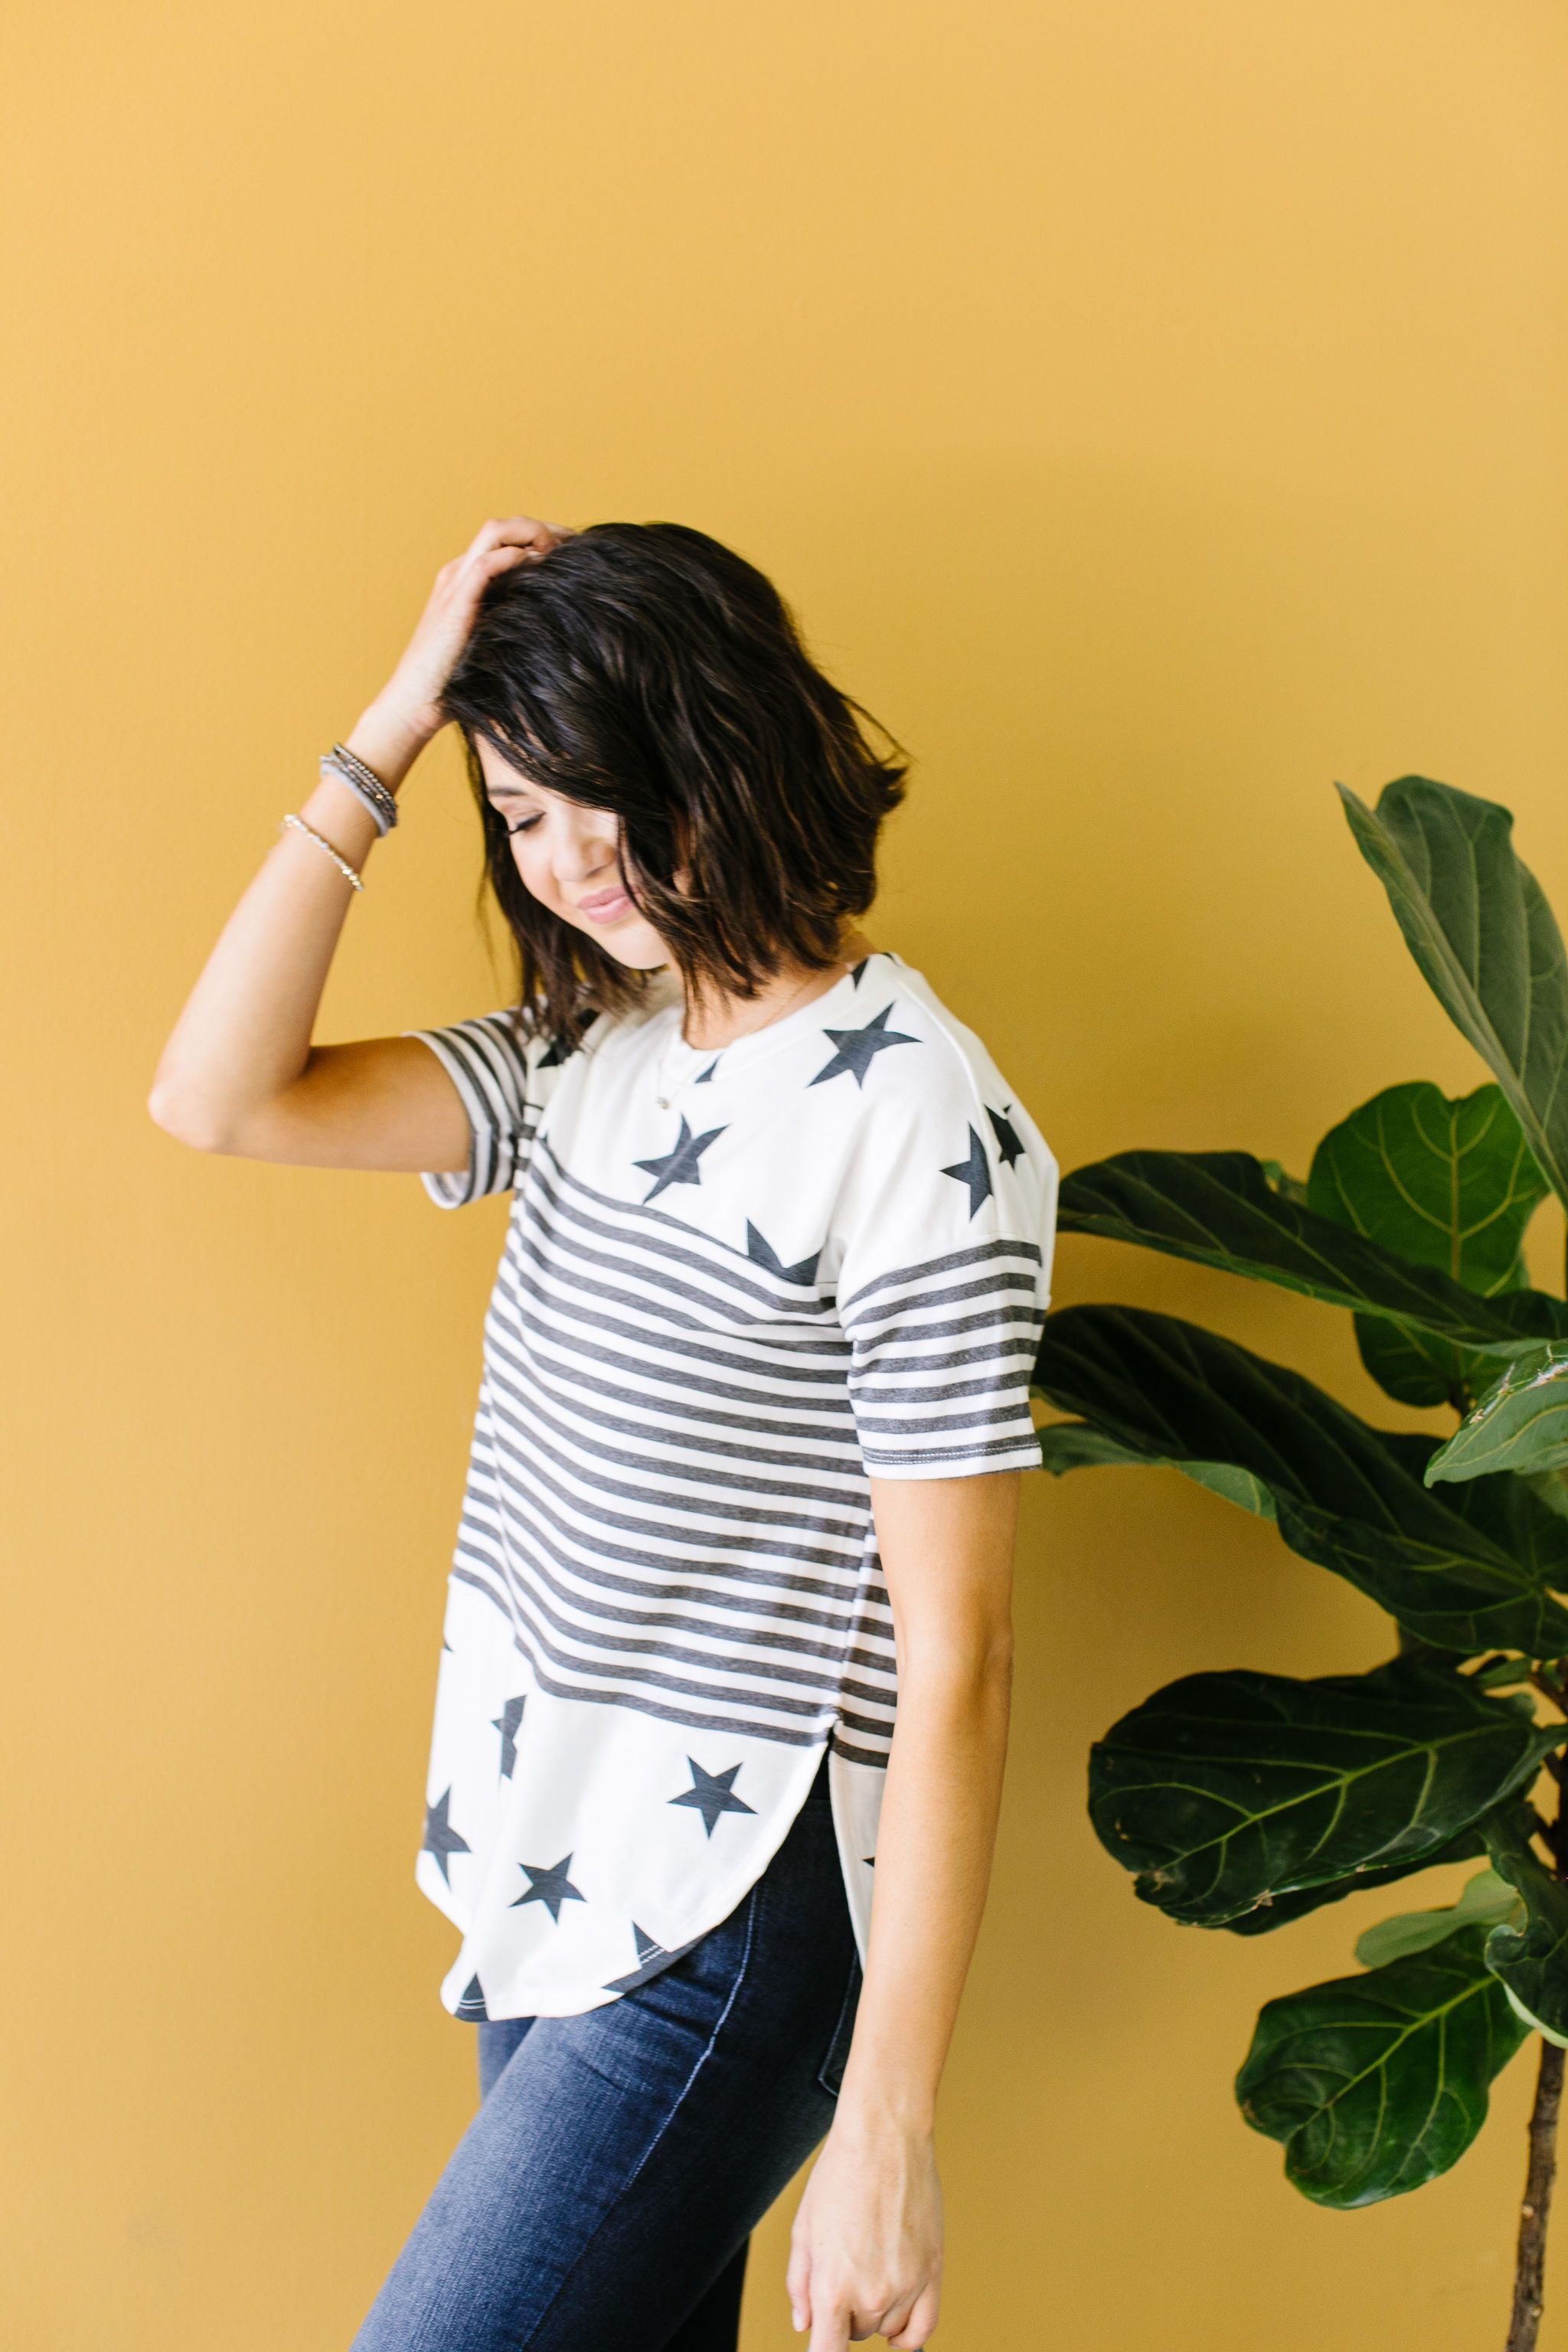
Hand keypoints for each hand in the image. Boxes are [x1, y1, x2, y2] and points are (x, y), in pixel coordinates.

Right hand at [374, 514, 573, 748]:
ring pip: (496, 532)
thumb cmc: (454, 686)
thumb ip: (513, 627)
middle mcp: (458, 572)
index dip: (543, 537)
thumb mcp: (491, 646)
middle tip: (577, 545)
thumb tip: (557, 631)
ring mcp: (454, 584)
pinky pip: (487, 563)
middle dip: (545, 528)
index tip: (576, 552)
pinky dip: (517, 557)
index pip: (507, 539)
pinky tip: (541, 566)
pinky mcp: (455, 603)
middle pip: (505, 526)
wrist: (413, 704)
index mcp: (465, 579)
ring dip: (534, 533)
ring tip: (562, 552)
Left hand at [787, 2117, 942, 2348]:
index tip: (820, 2347)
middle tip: (842, 2269)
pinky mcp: (933, 2272)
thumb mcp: (804, 2230)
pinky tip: (897, 2325)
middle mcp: (872, 2295)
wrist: (884, 2138)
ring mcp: (907, 2287)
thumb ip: (800, 2285)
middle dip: (844, 2312)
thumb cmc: (840, 2175)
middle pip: (855, 2334)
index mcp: (834, 2287)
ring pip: (886, 2330)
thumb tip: (805, 2325)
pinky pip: (924, 2329)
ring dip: (875, 2313)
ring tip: (868, 2267)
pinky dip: (909, 2336)